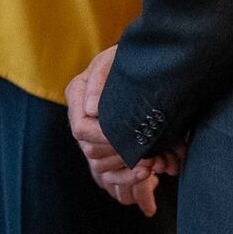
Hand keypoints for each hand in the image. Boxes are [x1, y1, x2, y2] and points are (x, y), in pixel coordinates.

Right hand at [66, 47, 181, 214]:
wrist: (150, 61)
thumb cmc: (132, 55)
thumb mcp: (114, 59)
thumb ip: (100, 78)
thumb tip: (91, 110)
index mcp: (77, 93)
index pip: (80, 128)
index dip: (102, 137)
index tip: (128, 137)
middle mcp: (82, 115)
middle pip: (90, 150)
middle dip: (119, 154)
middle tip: (148, 155)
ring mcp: (94, 134)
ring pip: (101, 166)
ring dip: (128, 168)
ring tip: (154, 163)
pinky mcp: (109, 146)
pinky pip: (111, 174)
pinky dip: (129, 178)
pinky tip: (149, 173)